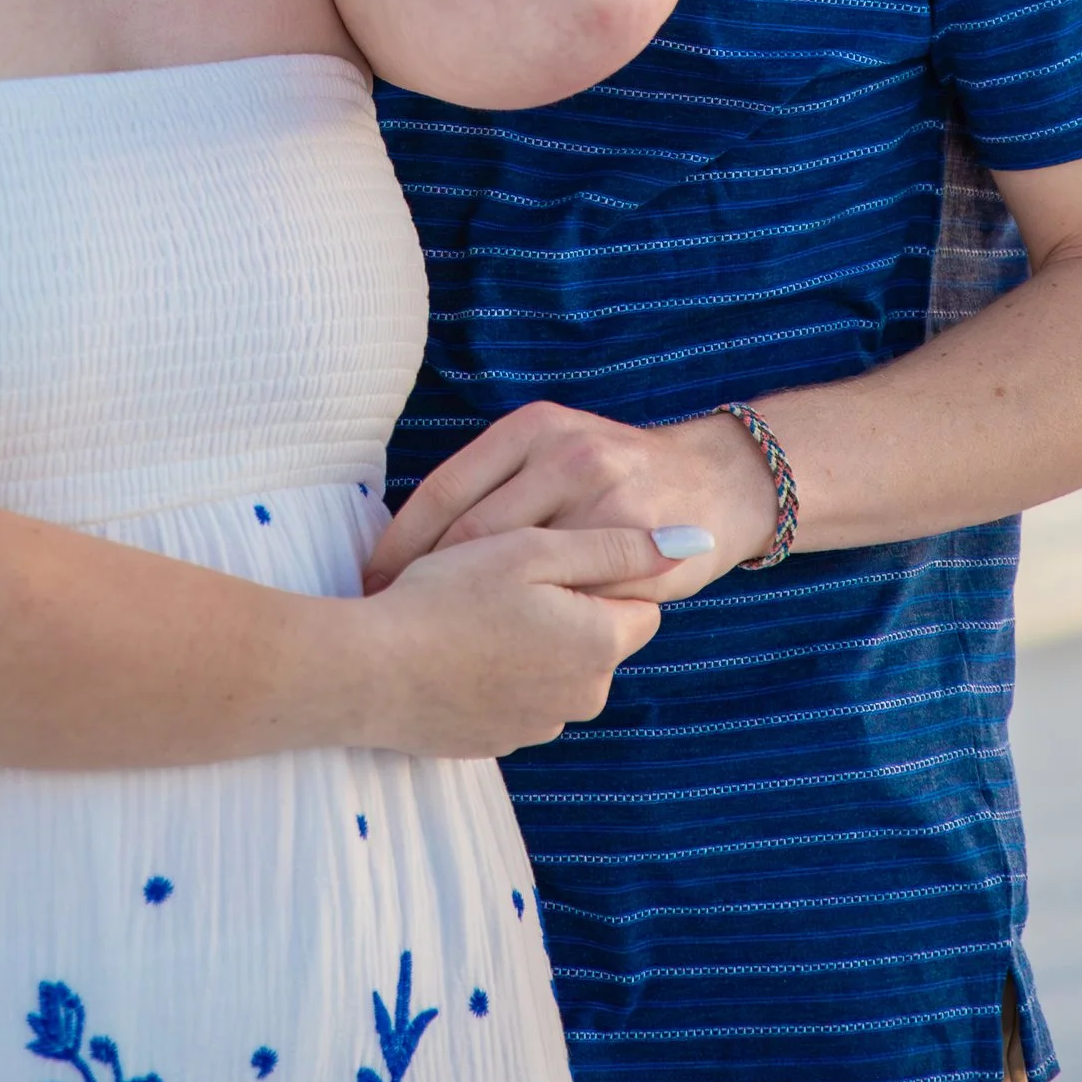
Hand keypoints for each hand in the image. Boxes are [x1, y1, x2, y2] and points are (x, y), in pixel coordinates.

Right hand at [339, 521, 697, 757]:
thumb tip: (693, 540)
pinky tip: (456, 647)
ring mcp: (540, 725)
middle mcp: (583, 696)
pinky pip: (519, 694)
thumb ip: (616, 546)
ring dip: (532, 639)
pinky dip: (499, 671)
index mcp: (600, 644)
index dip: (598, 568)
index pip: (639, 598)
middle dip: (566, 605)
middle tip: (504, 576)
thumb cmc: (450, 598)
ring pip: (558, 665)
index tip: (547, 553)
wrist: (371, 673)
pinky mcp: (499, 741)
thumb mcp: (533, 550)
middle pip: (598, 634)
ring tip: (472, 610)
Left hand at [364, 401, 777, 604]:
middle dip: (424, 582)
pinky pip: (570, 598)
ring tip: (436, 645)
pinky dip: (533, 627)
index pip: (444, 491)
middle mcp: (564, 455)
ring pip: (516, 570)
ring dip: (472, 612)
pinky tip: (505, 652)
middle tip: (388, 622)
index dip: (399, 544)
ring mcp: (604, 500)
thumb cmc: (611, 476)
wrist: (713, 481)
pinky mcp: (637, 549)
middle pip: (470, 533)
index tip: (369, 585)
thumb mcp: (552, 449)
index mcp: (531, 428)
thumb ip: (495, 483)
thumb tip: (408, 538)